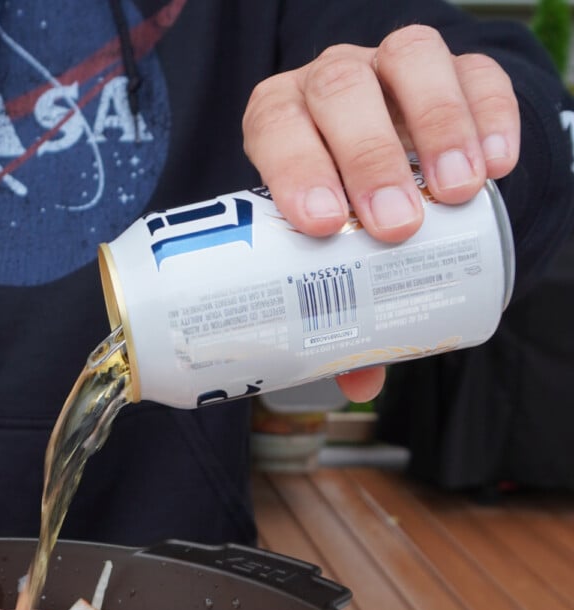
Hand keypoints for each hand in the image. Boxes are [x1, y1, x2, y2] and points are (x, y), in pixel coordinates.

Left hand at [243, 24, 519, 401]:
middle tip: (395, 226)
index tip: (323, 224)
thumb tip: (359, 384)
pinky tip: (496, 165)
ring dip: (434, 127)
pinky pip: (475, 72)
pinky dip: (490, 114)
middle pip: (341, 93)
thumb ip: (336, 307)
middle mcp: (329, 82)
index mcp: (279, 121)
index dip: (294, 167)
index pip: (275, 126)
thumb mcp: (325, 251)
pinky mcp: (453, 66)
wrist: (387, 163)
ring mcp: (390, 66)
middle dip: (369, 160)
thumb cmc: (339, 215)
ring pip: (409, 64)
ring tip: (455, 194)